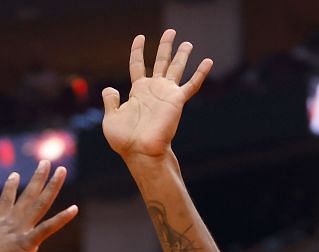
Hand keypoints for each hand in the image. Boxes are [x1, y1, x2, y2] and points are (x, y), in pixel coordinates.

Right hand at [0, 159, 77, 251]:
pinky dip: (62, 219)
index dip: (11, 187)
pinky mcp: (26, 244)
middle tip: (46, 162)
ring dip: (52, 186)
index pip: (5, 200)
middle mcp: (10, 223)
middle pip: (28, 195)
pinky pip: (48, 228)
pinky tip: (74, 208)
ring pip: (40, 204)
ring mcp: (19, 231)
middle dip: (38, 177)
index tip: (16, 174)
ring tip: (61, 170)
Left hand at [103, 30, 212, 161]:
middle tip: (171, 31)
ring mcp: (166, 94)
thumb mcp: (111, 118)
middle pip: (161, 61)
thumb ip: (110, 101)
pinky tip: (208, 62)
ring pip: (176, 68)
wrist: (140, 152)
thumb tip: (110, 88)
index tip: (140, 38)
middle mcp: (154, 89)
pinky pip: (191, 85)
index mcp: (138, 91)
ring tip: (187, 43)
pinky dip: (200, 73)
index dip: (138, 51)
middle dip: (166, 46)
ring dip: (182, 54)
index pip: (138, 65)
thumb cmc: (125, 140)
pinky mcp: (177, 101)